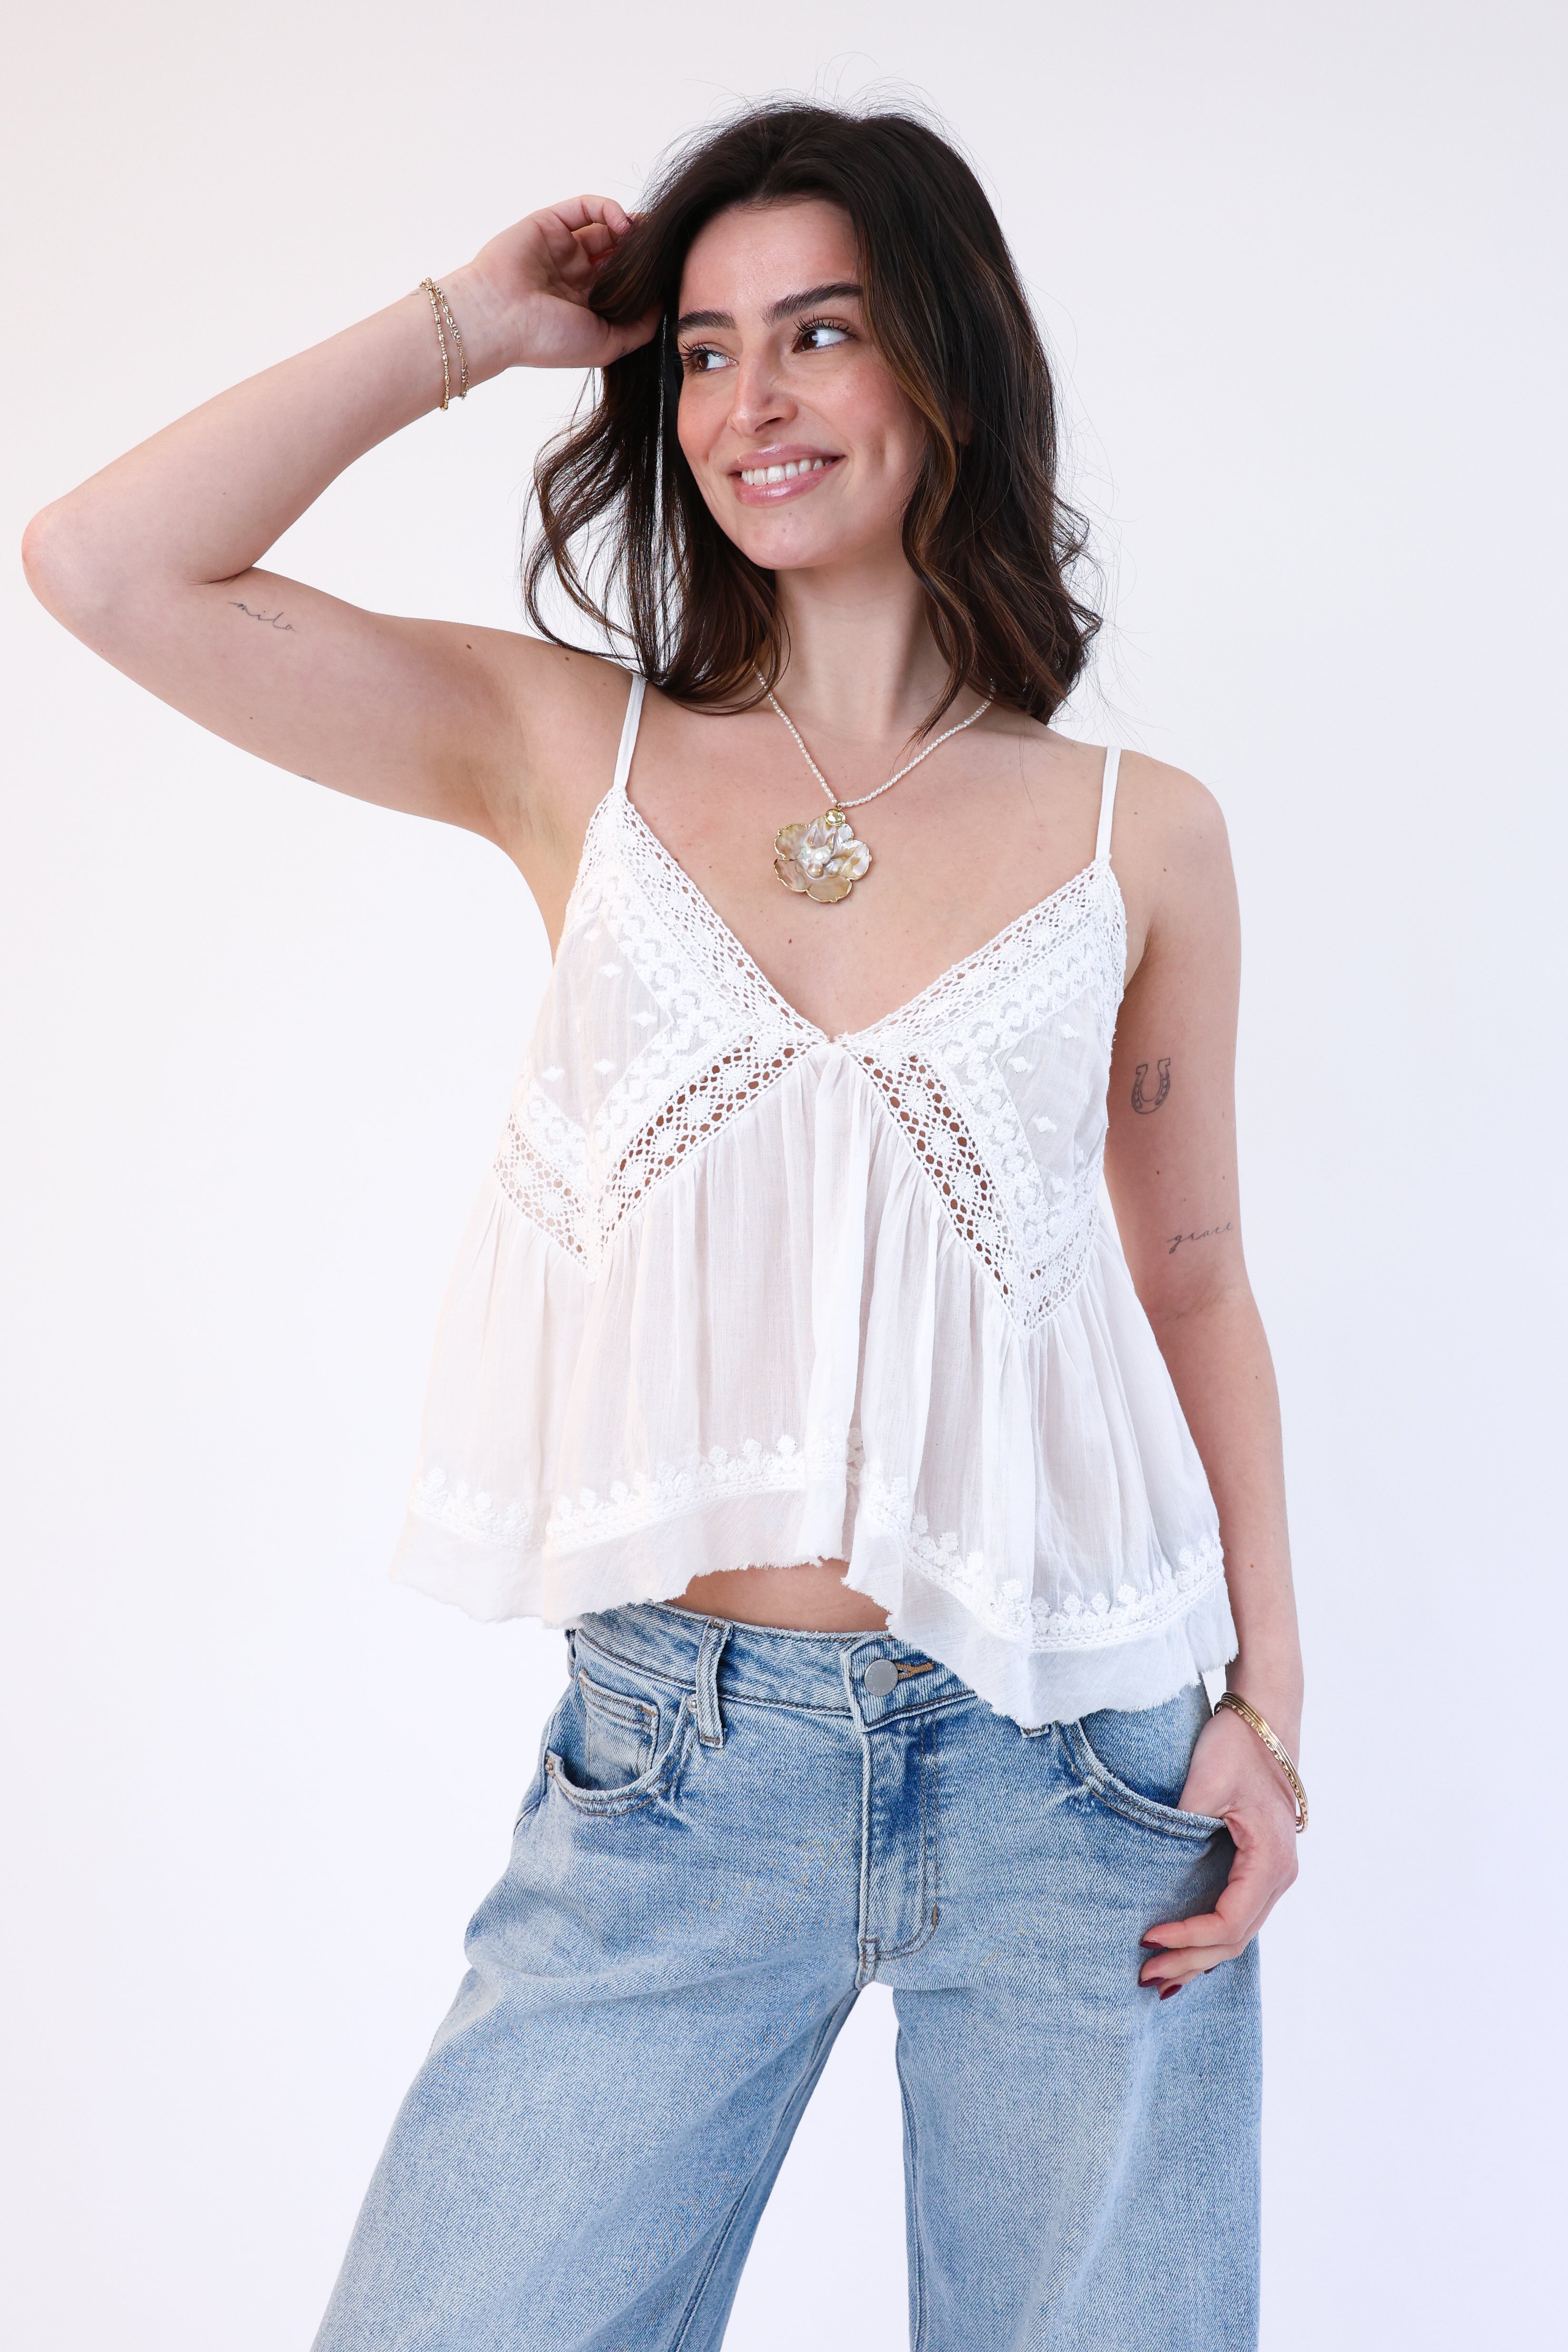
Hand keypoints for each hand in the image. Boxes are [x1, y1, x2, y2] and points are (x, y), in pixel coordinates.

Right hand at [445, 198, 660, 377]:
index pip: (624, 283)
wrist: (499, 319)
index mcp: (586, 305)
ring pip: (605, 227)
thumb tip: (664, 303)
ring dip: (630, 227)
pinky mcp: (549, 223)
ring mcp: (562, 248)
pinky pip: (585, 207)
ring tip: (646, 235)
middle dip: (641, 249)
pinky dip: (608, 209)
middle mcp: (575, 275)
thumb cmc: (547, 339)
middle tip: (663, 248)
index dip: (646, 276)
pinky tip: (623, 224)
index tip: (667, 273)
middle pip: (618, 252)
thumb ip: (639, 328)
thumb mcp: (606, 346)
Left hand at [1137, 1700, 1299, 1995]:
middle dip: (1190, 1960)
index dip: (1188, 1937)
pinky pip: (1237, 1914)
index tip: (1148, 1938)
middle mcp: (1279, 1875)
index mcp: (1270, 1861)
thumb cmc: (1235, 1746)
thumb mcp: (1205, 1783)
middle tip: (1145, 1976)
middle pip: (1235, 1938)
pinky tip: (1186, 1951)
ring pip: (1238, 1933)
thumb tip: (1151, 1873)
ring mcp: (1274, 1874)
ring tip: (1160, 1977)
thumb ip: (1182, 1827)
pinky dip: (1211, 1937)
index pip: (1229, 1921)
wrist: (1264, 1718)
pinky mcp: (1260, 1866)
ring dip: (1200, 1955)